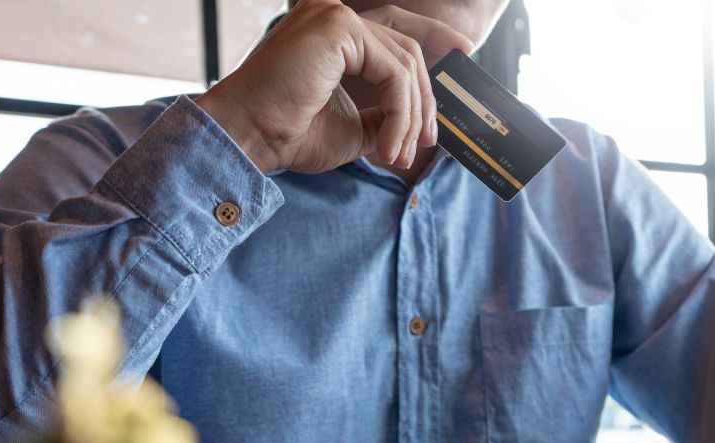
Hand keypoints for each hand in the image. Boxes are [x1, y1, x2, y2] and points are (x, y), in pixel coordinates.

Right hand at [196, 1, 473, 173]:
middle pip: (407, 51)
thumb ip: (383, 116)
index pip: (396, 32)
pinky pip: (394, 73)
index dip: (434, 39)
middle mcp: (333, 15)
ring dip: (410, 117)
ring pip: (405, 66)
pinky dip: (400, 113)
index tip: (465, 53)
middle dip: (423, 103)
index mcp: (333, 34)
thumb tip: (414, 124)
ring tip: (396, 155)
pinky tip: (387, 145)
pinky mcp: (338, 28)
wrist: (249, 138)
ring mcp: (335, 16)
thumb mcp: (352, 126)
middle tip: (424, 144)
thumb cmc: (288, 134)